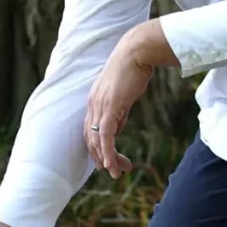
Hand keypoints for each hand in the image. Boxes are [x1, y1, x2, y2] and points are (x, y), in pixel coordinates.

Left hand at [85, 33, 154, 178]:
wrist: (136, 53)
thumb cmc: (133, 70)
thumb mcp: (123, 95)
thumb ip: (118, 113)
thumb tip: (116, 130)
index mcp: (94, 102)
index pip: (90, 131)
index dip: (97, 148)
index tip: (109, 161)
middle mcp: (92, 105)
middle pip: (90, 139)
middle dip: (101, 158)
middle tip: (115, 171)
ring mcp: (99, 106)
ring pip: (97, 140)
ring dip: (106, 159)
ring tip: (116, 173)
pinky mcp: (110, 107)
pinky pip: (105, 135)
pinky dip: (107, 151)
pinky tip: (111, 164)